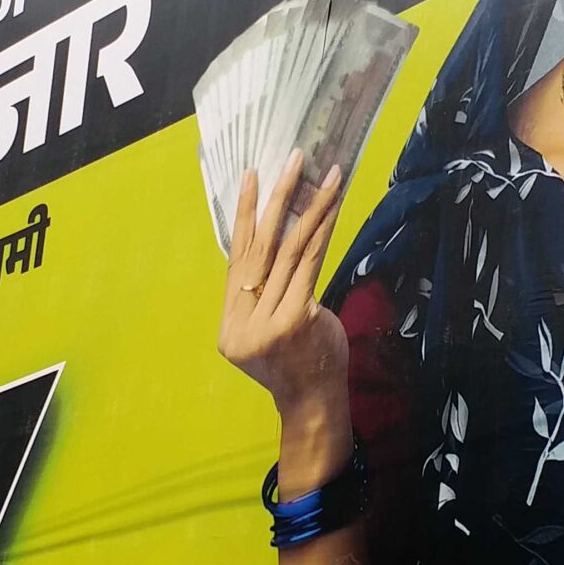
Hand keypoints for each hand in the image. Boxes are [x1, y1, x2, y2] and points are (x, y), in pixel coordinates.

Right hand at [217, 152, 351, 483]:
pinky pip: (310, 266)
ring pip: (290, 252)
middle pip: (260, 248)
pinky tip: (333, 207)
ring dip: (310, 209)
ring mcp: (266, 322)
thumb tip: (283, 252)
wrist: (314, 404)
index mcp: (230, 323)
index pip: (237, 258)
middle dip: (277, 198)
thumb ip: (269, 296)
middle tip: (291, 159)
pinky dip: (323, 233)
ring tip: (326, 175)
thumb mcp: (272, 331)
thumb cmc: (300, 363)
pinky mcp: (294, 319)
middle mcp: (241, 321)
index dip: (244, 216)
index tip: (250, 176)